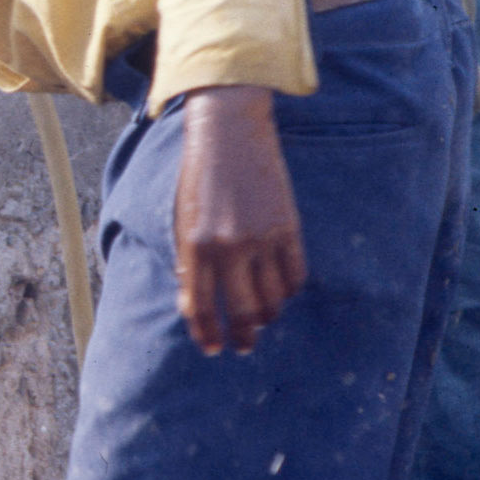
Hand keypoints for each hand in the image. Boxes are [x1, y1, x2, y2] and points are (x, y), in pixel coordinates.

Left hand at [174, 85, 307, 354]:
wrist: (228, 131)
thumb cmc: (199, 176)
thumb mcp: (184, 218)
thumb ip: (189, 262)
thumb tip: (195, 307)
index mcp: (196, 245)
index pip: (201, 307)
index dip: (207, 334)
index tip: (213, 348)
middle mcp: (229, 247)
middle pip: (243, 313)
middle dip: (244, 337)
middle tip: (244, 345)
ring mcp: (262, 238)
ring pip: (273, 300)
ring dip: (268, 316)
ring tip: (263, 318)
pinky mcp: (288, 228)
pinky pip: (295, 277)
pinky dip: (289, 290)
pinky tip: (281, 290)